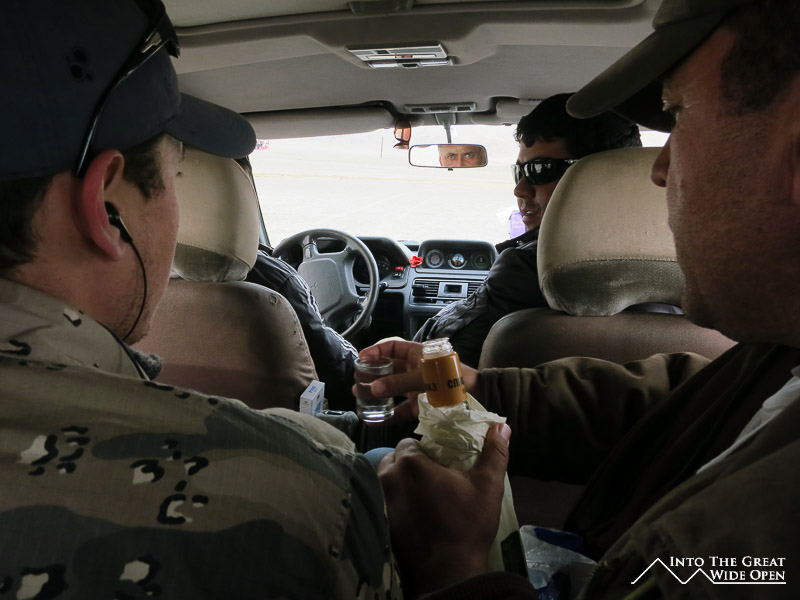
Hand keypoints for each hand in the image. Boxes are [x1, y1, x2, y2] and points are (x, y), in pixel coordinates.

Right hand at [354, 340, 479, 420]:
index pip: (392, 348)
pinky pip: (399, 410)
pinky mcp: (420, 406)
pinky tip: (373, 420)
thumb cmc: (453, 378)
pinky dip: (387, 415)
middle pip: (388, 369)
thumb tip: (375, 388)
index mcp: (418, 355)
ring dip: (376, 393)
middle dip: (372, 373)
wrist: (477, 397)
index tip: (361, 358)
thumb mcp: (424, 376)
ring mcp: (416, 389)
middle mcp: (415, 370)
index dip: (376, 351)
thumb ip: (400, 382)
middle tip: (357, 379)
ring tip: (360, 396)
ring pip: (391, 389)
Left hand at [378, 423, 510, 597]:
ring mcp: (381, 501)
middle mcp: (388, 477)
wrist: (447, 571)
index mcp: (411, 463)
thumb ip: (494, 452)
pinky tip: (413, 514)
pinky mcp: (380, 521)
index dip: (423, 450)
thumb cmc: (467, 524)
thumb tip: (501, 426)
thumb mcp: (487, 485)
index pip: (409, 443)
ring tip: (422, 495)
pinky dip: (394, 502)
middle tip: (431, 479)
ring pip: (386, 480)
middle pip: (394, 460)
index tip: (438, 463)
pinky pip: (383, 501)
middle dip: (409, 465)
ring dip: (399, 482)